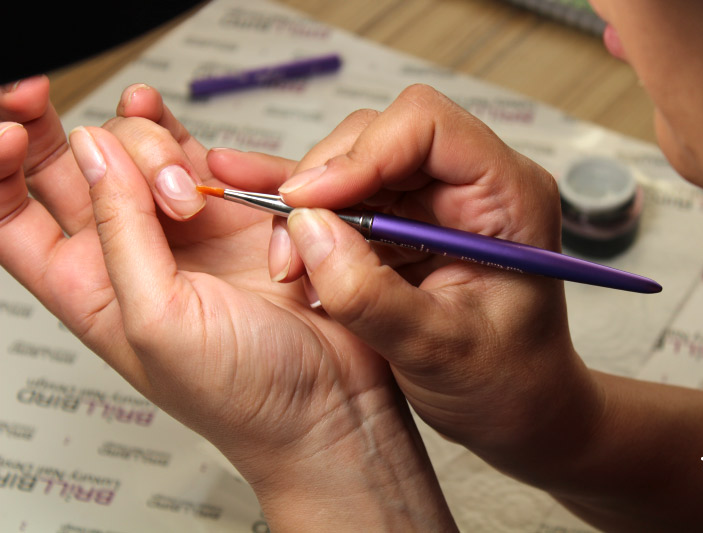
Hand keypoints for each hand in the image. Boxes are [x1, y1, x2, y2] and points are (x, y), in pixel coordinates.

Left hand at [0, 78, 454, 530]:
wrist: (326, 402)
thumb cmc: (242, 393)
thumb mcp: (157, 321)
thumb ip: (120, 232)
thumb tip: (95, 153)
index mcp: (87, 289)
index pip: (13, 216)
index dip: (2, 163)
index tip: (16, 126)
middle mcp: (128, 254)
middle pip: (70, 167)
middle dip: (70, 133)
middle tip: (93, 129)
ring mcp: (182, 228)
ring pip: (134, 149)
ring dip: (147, 143)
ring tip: (187, 194)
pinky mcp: (232, 212)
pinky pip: (192, 150)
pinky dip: (177, 128)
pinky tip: (166, 119)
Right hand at [256, 84, 605, 485]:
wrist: (520, 408)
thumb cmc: (506, 382)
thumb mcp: (438, 351)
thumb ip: (371, 294)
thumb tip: (307, 230)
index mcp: (508, 196)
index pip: (429, 126)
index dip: (362, 152)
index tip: (308, 202)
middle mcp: (474, 183)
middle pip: (382, 136)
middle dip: (325, 183)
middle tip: (288, 244)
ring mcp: (439, 199)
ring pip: (357, 164)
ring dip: (313, 206)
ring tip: (290, 263)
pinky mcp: (411, 221)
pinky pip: (352, 197)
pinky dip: (315, 219)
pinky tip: (288, 245)